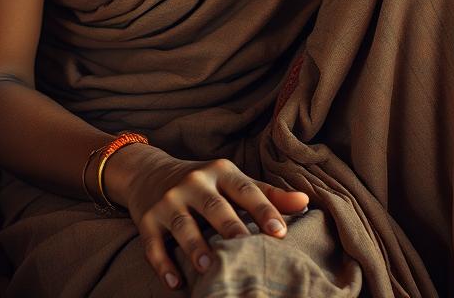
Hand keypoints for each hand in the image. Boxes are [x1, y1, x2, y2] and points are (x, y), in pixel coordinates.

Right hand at [104, 146, 308, 290]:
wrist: (149, 173)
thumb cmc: (204, 183)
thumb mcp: (232, 180)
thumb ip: (267, 194)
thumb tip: (306, 202)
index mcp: (220, 171)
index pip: (245, 189)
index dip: (263, 208)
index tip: (280, 231)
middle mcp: (194, 182)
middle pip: (214, 206)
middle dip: (230, 226)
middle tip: (246, 247)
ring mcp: (168, 201)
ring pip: (183, 225)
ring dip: (195, 246)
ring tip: (209, 268)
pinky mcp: (147, 219)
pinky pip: (153, 244)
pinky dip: (163, 264)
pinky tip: (175, 283)